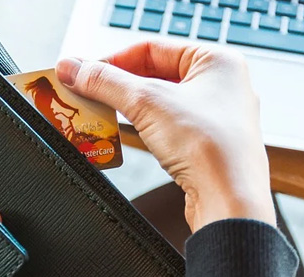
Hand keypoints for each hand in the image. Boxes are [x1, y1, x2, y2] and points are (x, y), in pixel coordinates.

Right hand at [56, 42, 275, 231]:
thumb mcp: (146, 103)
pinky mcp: (207, 145)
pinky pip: (168, 127)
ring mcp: (216, 117)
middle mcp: (221, 86)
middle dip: (117, 86)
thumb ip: (104, 82)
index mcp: (217, 61)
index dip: (112, 60)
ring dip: (128, 108)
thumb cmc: (212, 149)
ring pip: (160, 102)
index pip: (151, 48)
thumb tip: (73, 68)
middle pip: (154, 74)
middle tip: (86, 93)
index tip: (82, 72)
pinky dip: (144, 128)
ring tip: (100, 114)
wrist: (230, 201)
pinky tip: (127, 136)